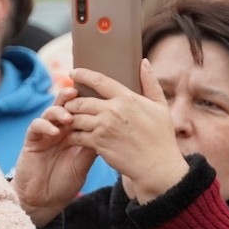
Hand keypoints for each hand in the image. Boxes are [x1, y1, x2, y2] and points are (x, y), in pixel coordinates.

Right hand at [12, 87, 96, 226]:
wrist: (44, 202)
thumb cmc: (65, 183)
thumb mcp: (84, 163)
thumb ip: (92, 145)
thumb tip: (109, 129)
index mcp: (73, 133)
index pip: (80, 111)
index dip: (87, 102)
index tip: (98, 95)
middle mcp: (59, 130)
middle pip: (65, 105)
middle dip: (71, 97)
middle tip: (79, 92)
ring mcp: (45, 134)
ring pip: (50, 112)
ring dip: (59, 111)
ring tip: (69, 117)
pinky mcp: (31, 141)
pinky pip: (36, 126)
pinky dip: (45, 126)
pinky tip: (55, 132)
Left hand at [64, 60, 188, 202]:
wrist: (157, 166)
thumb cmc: (161, 137)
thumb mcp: (160, 106)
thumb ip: (150, 83)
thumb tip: (144, 62)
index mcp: (127, 98)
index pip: (99, 81)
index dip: (83, 75)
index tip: (73, 73)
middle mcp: (112, 111)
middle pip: (82, 101)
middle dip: (71, 101)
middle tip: (67, 102)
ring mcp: (103, 128)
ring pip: (76, 118)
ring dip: (69, 118)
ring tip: (67, 118)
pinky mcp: (98, 144)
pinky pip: (77, 136)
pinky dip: (72, 134)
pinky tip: (72, 135)